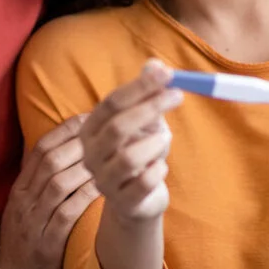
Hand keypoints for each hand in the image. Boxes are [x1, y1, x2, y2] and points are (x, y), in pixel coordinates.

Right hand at [0, 115, 97, 268]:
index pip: (40, 148)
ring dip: (87, 164)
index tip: (93, 116)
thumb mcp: (25, 212)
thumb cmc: (25, 248)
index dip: (67, 129)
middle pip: (49, 159)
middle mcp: (23, 201)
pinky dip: (86, 195)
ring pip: (58, 181)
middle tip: (111, 128)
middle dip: (81, 140)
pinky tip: (106, 185)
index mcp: (19, 190)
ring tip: (114, 152)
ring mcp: (32, 222)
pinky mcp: (45, 245)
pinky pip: (66, 212)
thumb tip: (66, 156)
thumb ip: (41, 186)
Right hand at [80, 60, 181, 222]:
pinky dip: (159, 170)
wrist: (139, 200)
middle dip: (151, 108)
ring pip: (130, 157)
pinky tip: (160, 168)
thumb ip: (148, 93)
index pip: (112, 103)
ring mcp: (104, 181)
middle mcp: (90, 155)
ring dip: (156, 143)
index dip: (140, 87)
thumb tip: (156, 65)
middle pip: (117, 127)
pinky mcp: (123, 203)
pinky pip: (145, 182)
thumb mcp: (146, 120)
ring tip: (165, 139)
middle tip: (178, 96)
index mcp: (90, 129)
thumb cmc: (141, 151)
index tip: (168, 74)